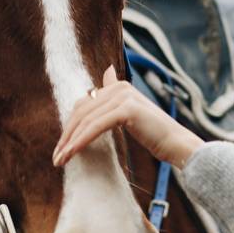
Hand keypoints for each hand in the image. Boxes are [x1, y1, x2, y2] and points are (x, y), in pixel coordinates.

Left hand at [52, 65, 203, 169]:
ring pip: (86, 120)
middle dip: (66, 136)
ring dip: (70, 142)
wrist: (177, 144)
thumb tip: (106, 71)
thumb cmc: (155, 136)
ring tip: (60, 160)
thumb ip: (114, 101)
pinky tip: (72, 154)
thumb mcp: (130, 116)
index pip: (84, 105)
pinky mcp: (126, 109)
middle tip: (56, 158)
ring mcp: (123, 96)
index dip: (70, 126)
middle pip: (82, 112)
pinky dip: (81, 141)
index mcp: (119, 87)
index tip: (61, 148)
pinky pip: (96, 127)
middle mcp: (120, 87)